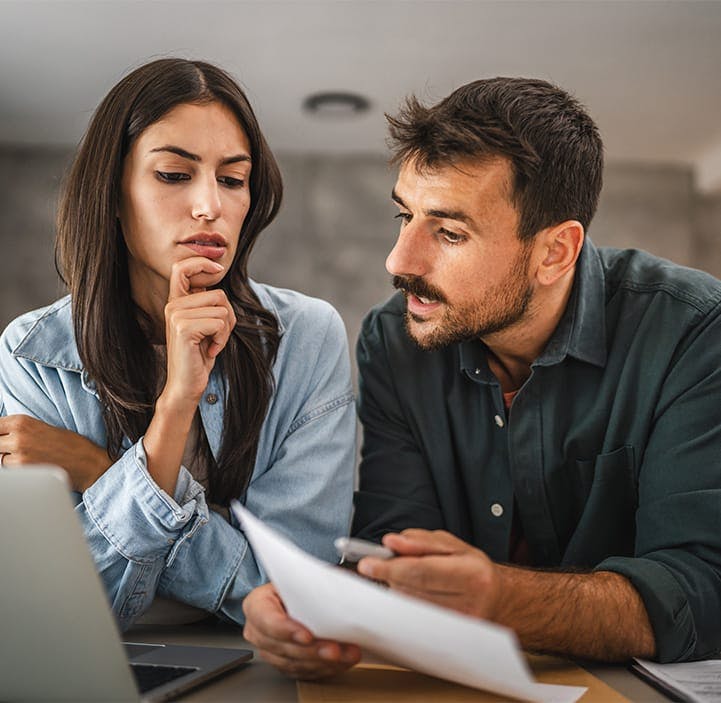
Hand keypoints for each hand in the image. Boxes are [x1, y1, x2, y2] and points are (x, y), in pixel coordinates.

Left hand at [0, 414, 111, 491]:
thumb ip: (17, 430)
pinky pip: (7, 472)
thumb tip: (1, 437)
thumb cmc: (69, 445)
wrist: (87, 463)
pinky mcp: (23, 471)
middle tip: (16, 450)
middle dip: (2, 447)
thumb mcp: (41, 428)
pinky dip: (15, 471)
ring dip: (6, 460)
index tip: (3, 439)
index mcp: (22, 421)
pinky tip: (31, 468)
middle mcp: (18, 436)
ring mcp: (19, 455)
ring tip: (26, 459)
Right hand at [162, 257, 236, 409]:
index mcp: (176, 303)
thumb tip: (217, 276)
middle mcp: (173, 306)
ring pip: (222, 309)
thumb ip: (206, 304)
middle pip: (219, 294)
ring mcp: (176, 316)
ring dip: (225, 331)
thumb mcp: (205, 325)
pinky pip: (219, 323)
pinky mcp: (184, 328)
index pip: (182, 268)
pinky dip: (222, 339)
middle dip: (228, 317)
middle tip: (217, 336)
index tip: (218, 269)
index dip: (201, 262)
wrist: (186, 385)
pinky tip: (210, 351)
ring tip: (212, 344)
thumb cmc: (199, 356)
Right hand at [242, 583, 360, 678]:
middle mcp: (258, 630)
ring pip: (293, 663)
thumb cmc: (298, 584)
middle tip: (334, 649)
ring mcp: (268, 650)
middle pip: (281, 646)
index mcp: (257, 603)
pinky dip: (323, 669)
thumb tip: (336, 586)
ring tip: (344, 655)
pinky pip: (302, 672)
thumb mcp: (302, 576)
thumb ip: (312, 583)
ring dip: (321, 662)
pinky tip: (340, 662)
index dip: (287, 630)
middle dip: (311, 651)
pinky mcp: (283, 664)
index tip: (308, 635)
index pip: (267, 620)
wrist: (298, 595)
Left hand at [357, 529, 502, 620]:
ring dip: (399, 587)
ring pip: (408, 604)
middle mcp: (467, 604)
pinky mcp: (448, 640)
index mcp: (471, 574)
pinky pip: (413, 618)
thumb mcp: (452, 545)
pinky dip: (406, 602)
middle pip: (411, 589)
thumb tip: (391, 542)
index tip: (367, 564)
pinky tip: (415, 593)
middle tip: (384, 563)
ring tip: (412, 577)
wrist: (496, 601)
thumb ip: (420, 541)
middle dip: (391, 573)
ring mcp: (457, 628)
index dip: (390, 567)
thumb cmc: (473, 569)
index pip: (421, 571)